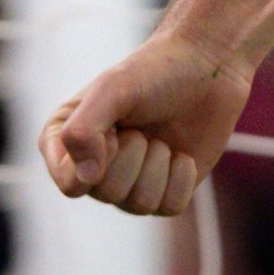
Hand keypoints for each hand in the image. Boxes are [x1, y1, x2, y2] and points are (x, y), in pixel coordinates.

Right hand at [39, 30, 254, 215]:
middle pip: (107, 194)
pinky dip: (182, 176)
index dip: (96, 157)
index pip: (69, 183)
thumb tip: (84, 181)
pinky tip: (182, 152)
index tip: (115, 128)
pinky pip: (169, 206)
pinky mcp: (165, 191)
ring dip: (158, 164)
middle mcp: (94, 168)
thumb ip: (84, 129)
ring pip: (139, 204)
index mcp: (67, 143)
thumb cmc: (153, 72)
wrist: (206, 68)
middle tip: (142, 126)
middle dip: (134, 154)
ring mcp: (130, 182)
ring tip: (161, 136)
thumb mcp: (111, 89)